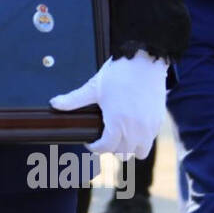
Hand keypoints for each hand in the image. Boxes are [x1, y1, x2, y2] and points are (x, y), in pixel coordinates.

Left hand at [50, 50, 168, 159]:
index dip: (95, 147)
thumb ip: (74, 99)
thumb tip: (54, 103)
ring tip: (120, 136)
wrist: (145, 59)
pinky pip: (150, 139)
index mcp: (118, 123)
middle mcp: (136, 129)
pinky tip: (132, 126)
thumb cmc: (120, 72)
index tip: (91, 142)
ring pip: (140, 151)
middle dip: (111, 148)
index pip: (106, 148)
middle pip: (123, 153)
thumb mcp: (94, 87)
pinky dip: (141, 138)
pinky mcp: (159, 120)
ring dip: (129, 148)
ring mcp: (150, 126)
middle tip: (104, 137)